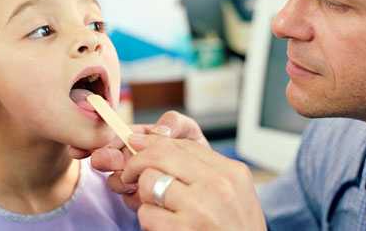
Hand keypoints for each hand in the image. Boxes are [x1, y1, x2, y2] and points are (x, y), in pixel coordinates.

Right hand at [89, 111, 209, 209]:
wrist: (205, 182)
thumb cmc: (195, 152)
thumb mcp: (188, 132)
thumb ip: (175, 123)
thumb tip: (159, 130)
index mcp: (140, 138)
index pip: (115, 135)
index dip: (97, 139)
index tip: (82, 147)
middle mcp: (133, 157)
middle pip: (109, 157)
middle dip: (104, 158)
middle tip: (101, 160)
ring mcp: (134, 179)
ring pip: (116, 180)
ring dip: (120, 179)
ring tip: (132, 180)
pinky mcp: (141, 199)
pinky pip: (131, 199)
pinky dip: (135, 196)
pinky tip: (141, 195)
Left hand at [122, 134, 266, 230]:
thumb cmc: (235, 230)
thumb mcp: (233, 193)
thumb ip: (204, 170)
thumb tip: (160, 148)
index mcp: (231, 172)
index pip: (183, 144)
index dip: (154, 143)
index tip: (138, 145)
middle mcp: (217, 186)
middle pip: (162, 154)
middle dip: (137, 161)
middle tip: (130, 172)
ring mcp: (200, 208)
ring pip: (149, 181)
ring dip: (146, 196)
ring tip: (159, 208)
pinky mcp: (182, 230)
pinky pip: (147, 213)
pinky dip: (149, 220)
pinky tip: (164, 227)